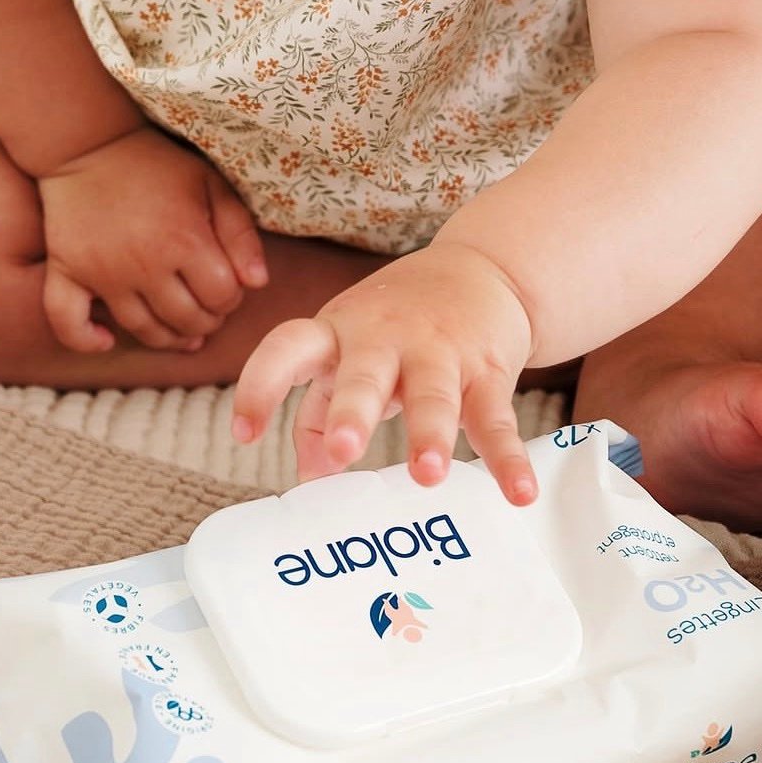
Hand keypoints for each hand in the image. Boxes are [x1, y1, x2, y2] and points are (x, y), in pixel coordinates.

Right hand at [35, 126, 268, 352]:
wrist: (88, 143)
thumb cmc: (157, 164)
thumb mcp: (211, 186)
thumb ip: (240, 234)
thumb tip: (257, 284)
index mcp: (184, 240)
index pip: (221, 298)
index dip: (231, 299)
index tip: (224, 287)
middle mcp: (143, 264)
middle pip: (187, 320)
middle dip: (206, 321)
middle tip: (206, 310)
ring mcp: (102, 274)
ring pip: (143, 330)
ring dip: (168, 338)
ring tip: (180, 330)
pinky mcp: (67, 273)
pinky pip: (69, 323)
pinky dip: (86, 340)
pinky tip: (106, 340)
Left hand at [231, 241, 538, 503]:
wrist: (484, 270)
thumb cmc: (396, 327)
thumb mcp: (347, 354)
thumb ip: (318, 416)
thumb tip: (307, 480)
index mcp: (336, 335)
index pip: (286, 349)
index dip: (261, 387)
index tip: (243, 433)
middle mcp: (383, 339)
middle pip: (363, 375)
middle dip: (353, 412)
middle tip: (344, 451)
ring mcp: (438, 352)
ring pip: (433, 396)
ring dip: (431, 435)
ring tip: (427, 476)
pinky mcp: (487, 369)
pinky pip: (496, 419)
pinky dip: (508, 458)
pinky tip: (518, 492)